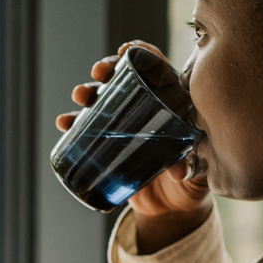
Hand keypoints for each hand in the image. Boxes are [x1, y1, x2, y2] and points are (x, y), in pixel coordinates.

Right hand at [56, 43, 211, 251]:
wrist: (173, 210)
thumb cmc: (193, 183)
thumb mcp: (198, 171)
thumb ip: (192, 166)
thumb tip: (178, 169)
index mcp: (173, 103)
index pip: (158, 69)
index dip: (142, 54)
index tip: (127, 51)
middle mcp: (147, 108)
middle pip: (126, 77)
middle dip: (108, 68)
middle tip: (99, 74)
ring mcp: (126, 125)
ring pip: (104, 99)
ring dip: (88, 92)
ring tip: (79, 97)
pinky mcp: (110, 145)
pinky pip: (88, 129)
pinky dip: (73, 123)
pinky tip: (64, 123)